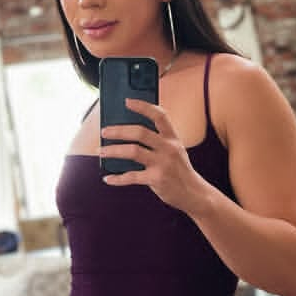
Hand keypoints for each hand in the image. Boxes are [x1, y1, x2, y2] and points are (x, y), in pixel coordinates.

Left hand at [99, 99, 212, 215]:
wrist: (194, 194)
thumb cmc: (179, 171)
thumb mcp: (175, 152)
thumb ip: (158, 142)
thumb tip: (127, 136)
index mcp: (173, 138)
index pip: (159, 115)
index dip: (143, 106)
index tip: (127, 102)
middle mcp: (168, 148)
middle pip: (140, 132)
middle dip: (118, 131)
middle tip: (104, 132)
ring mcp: (163, 164)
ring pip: (133, 152)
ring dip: (113, 151)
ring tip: (101, 152)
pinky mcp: (157, 179)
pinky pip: (131, 177)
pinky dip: (117, 178)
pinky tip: (108, 178)